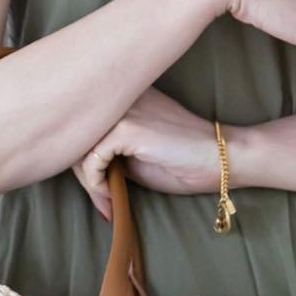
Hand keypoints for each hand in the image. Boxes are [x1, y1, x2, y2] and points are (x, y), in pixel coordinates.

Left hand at [72, 87, 217, 218]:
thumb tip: (74, 169)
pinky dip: (96, 184)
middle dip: (83, 174)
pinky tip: (112, 194)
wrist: (221, 159)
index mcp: (121, 94)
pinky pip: (91, 160)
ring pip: (79, 148)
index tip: (100, 192)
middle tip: (102, 201)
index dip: (83, 161)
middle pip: (75, 135)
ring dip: (88, 181)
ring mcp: (123, 109)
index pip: (82, 124)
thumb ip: (105, 152)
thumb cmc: (181, 160)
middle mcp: (119, 95)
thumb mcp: (133, 154)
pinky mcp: (127, 128)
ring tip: (107, 199)